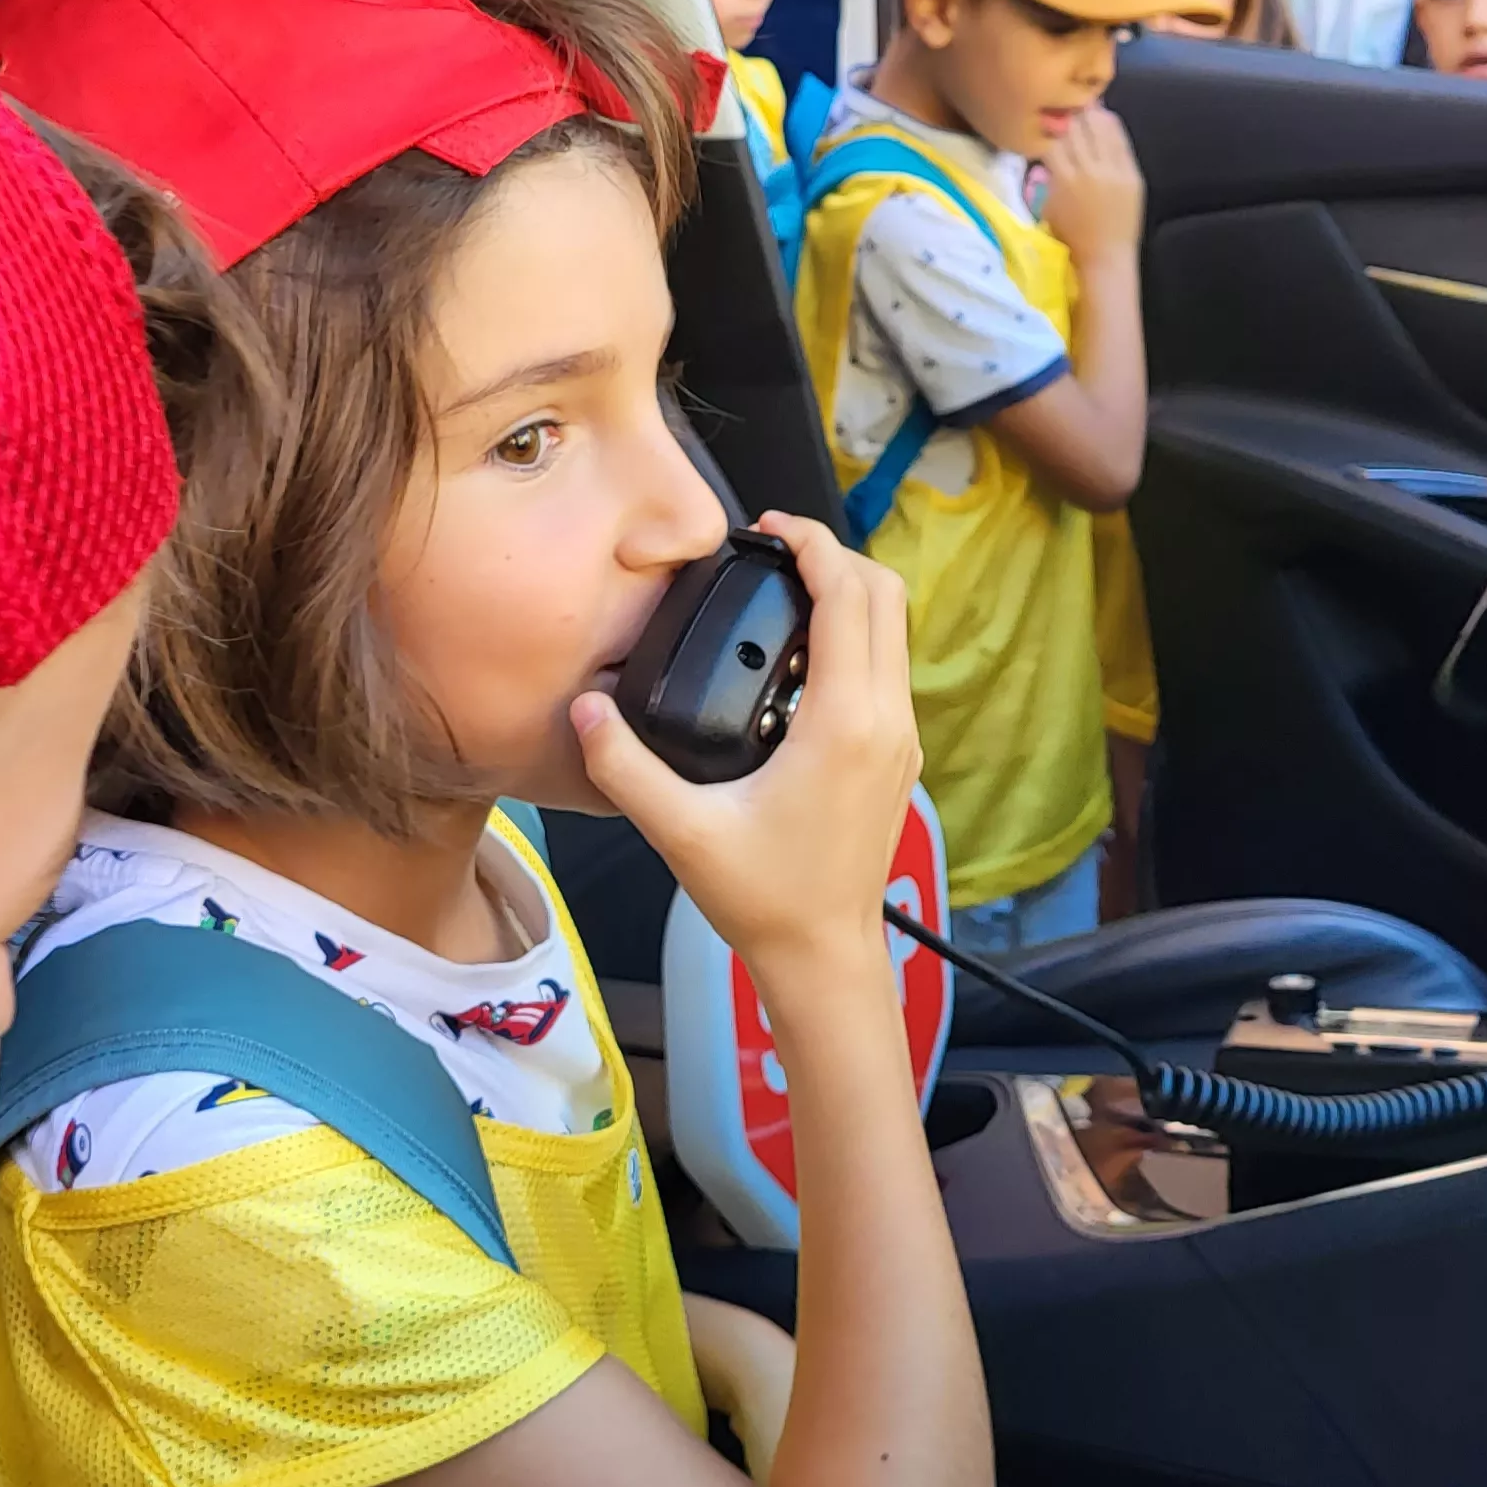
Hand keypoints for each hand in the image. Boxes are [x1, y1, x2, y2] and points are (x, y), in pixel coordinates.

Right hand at [572, 512, 919, 974]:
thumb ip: (624, 766)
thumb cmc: (768, 900)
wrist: (824, 957)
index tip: (768, 530)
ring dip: (849, 595)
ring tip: (785, 590)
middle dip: (834, 556)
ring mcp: (900, 739)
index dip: (811, 545)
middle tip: (775, 549)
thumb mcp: (681, 830)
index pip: (848, 596)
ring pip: (893, 632)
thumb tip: (585, 711)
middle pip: (886, 597)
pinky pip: (887, 670)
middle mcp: (886, 721)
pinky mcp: (896, 757)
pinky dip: (855, 637)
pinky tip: (799, 656)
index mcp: (844, 723)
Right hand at [1035, 105, 1143, 258]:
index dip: (1049, 122)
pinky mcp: (1131, 174)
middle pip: (1078, 128)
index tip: (1046, 112)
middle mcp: (1088, 170)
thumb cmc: (1072, 236)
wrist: (1106, 257)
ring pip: (1101, 129)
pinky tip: (1105, 114)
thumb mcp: (1048, 205)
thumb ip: (1048, 175)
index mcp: (1063, 179)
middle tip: (1064, 97)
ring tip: (1085, 99)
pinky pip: (1121, 141)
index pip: (1054, 138)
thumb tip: (1049, 146)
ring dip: (1091, 112)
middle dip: (1070, 111)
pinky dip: (1111, 125)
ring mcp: (1113, 171)